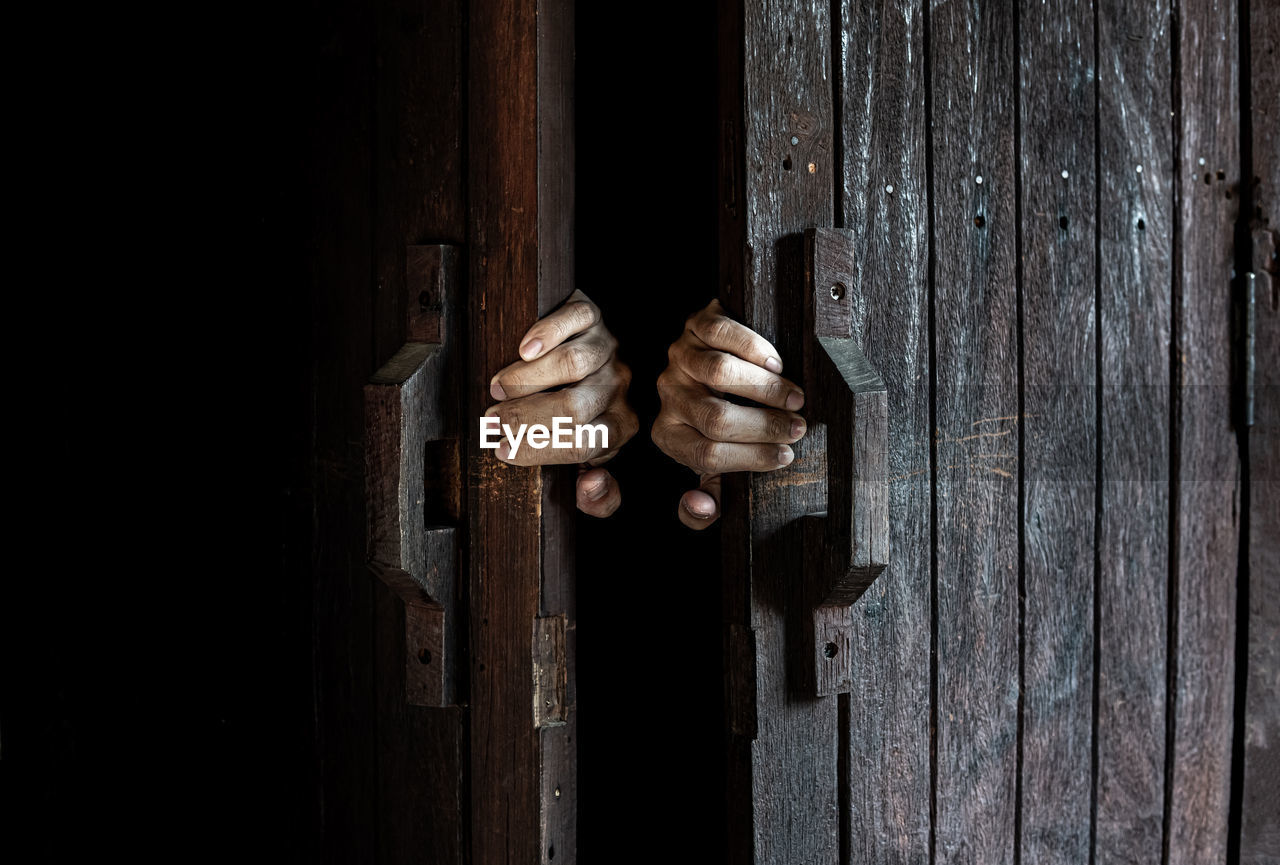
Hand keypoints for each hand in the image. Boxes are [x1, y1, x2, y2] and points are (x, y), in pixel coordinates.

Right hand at [485, 290, 637, 516]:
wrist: (594, 355)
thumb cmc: (586, 414)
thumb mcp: (594, 460)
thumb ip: (599, 495)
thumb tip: (590, 489)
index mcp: (621, 426)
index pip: (583, 444)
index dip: (539, 450)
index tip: (502, 450)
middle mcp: (619, 386)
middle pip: (574, 407)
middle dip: (526, 418)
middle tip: (492, 421)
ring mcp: (607, 347)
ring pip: (573, 364)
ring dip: (528, 379)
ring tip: (498, 389)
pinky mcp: (592, 314)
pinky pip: (576, 318)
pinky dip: (547, 332)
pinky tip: (523, 348)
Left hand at [652, 299, 805, 528]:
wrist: (722, 359)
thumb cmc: (726, 419)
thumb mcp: (717, 461)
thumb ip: (712, 496)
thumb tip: (701, 508)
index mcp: (670, 436)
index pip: (707, 455)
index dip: (751, 458)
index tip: (787, 455)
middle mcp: (669, 396)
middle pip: (715, 418)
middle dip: (763, 426)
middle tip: (798, 427)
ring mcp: (679, 358)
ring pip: (720, 374)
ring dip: (765, 388)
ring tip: (795, 396)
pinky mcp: (694, 324)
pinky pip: (720, 333)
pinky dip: (753, 348)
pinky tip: (776, 362)